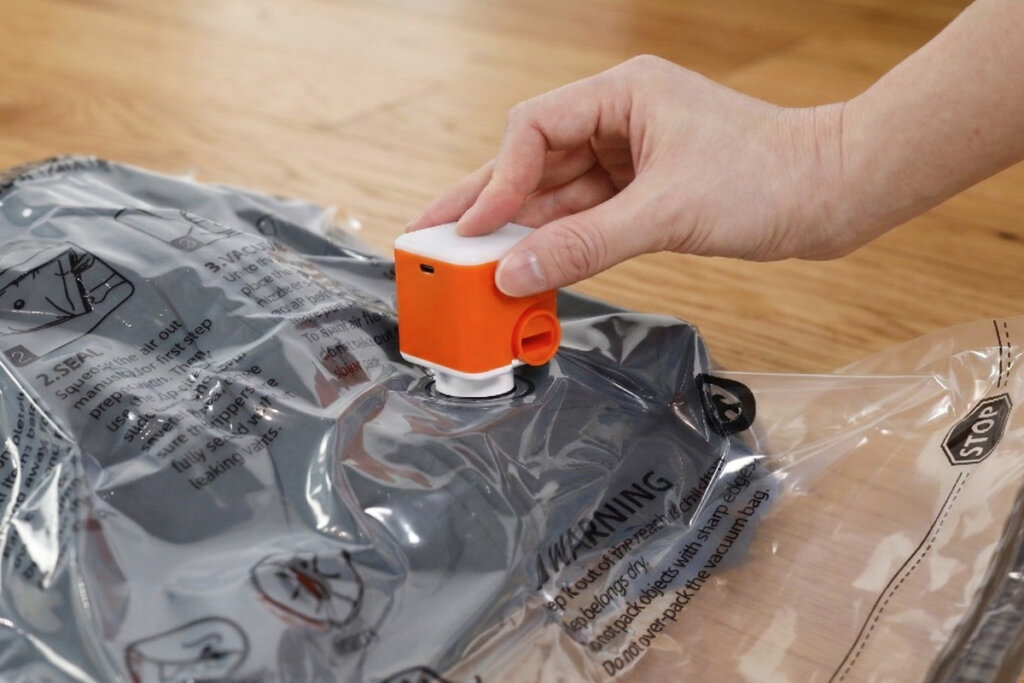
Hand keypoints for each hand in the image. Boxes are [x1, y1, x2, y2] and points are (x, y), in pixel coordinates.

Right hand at [407, 55, 849, 295]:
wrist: (832, 194)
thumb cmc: (769, 177)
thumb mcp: (668, 213)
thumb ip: (586, 245)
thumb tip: (517, 273)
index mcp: (622, 94)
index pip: (533, 129)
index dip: (497, 179)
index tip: (474, 229)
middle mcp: (618, 119)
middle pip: (532, 162)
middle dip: (486, 204)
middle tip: (432, 238)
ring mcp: (629, 158)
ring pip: (555, 195)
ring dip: (517, 231)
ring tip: (467, 265)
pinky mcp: (642, 192)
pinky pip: (583, 219)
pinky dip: (556, 245)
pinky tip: (522, 266)